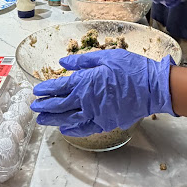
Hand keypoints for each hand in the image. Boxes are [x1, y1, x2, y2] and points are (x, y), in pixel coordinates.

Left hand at [31, 49, 176, 136]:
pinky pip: (85, 128)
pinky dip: (73, 129)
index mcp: (87, 81)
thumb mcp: (106, 57)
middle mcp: (88, 100)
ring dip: (54, 119)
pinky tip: (65, 128)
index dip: (46, 89)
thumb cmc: (130, 68)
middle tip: (34, 107)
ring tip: (42, 120)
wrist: (152, 87)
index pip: (60, 86)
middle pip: (60, 104)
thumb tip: (63, 63)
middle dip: (45, 106)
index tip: (36, 91)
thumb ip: (82, 62)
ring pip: (69, 118)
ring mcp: (96, 113)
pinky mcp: (106, 122)